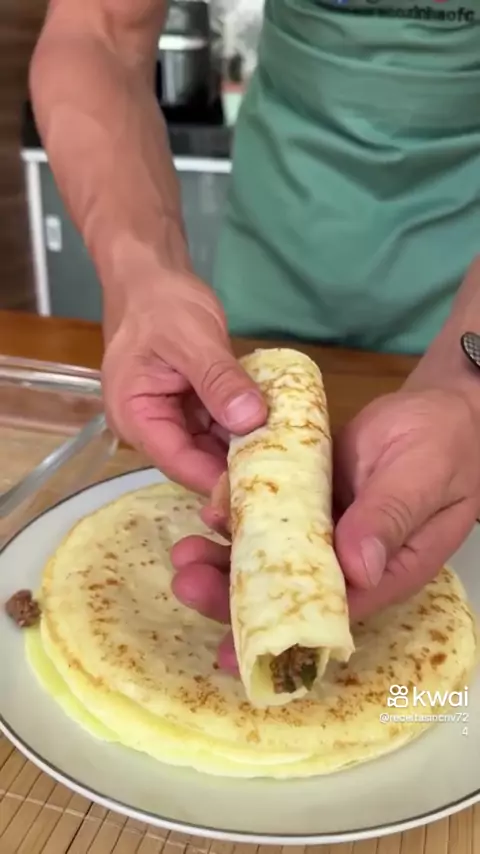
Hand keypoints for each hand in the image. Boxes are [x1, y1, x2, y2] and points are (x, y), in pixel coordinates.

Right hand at [101, 273, 266, 493]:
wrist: (151, 276)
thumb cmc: (161, 303)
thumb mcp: (193, 339)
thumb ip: (219, 380)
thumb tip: (251, 421)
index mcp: (135, 417)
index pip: (179, 463)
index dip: (219, 480)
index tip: (263, 483)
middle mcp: (150, 428)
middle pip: (196, 463)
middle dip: (237, 470)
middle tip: (286, 474)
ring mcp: (171, 419)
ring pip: (211, 450)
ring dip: (246, 450)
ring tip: (288, 457)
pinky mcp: (190, 410)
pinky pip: (219, 429)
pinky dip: (245, 429)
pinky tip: (277, 432)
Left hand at [171, 387, 479, 670]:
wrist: (440, 406)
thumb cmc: (446, 444)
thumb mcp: (421, 478)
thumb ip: (389, 518)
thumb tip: (356, 568)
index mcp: (384, 571)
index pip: (328, 615)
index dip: (279, 635)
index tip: (231, 652)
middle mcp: (348, 558)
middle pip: (286, 589)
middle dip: (233, 594)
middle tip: (186, 582)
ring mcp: (326, 526)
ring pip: (270, 553)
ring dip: (226, 556)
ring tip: (184, 550)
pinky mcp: (309, 495)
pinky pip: (269, 510)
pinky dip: (239, 511)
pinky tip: (212, 507)